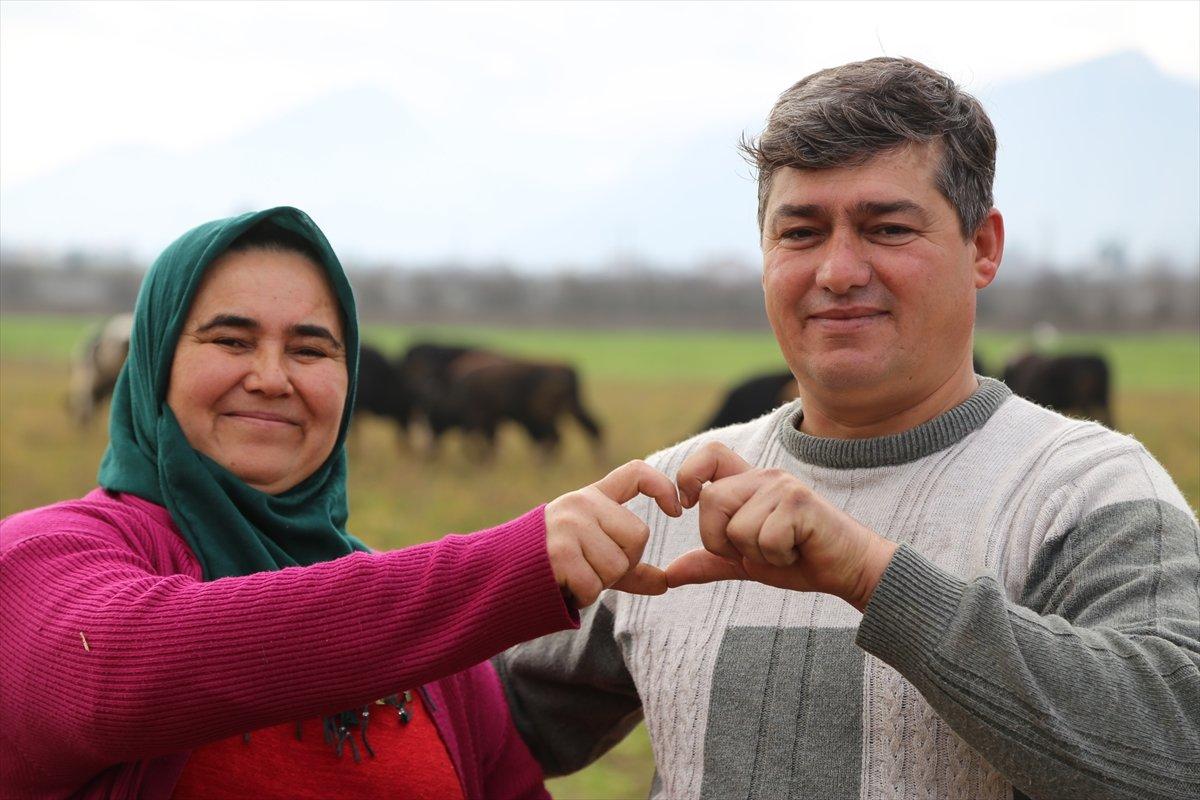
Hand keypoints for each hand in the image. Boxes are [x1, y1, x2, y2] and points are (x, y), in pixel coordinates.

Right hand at [545, 459, 682, 607]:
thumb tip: (666, 583)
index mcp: (592, 497)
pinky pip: (594, 584)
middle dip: (622, 562)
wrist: (496, 571)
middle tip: (590, 566)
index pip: (636, 473)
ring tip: (573, 574)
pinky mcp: (559, 551)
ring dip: (600, 582)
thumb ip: (627, 564)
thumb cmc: (551, 563)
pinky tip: (563, 585)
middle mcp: (581, 504)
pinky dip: (583, 595)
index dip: (663, 487)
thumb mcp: (592, 554)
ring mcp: (569, 525)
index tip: (677, 509)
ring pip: (618, 564)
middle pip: (638, 535)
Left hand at [665, 442, 896, 610]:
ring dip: (756, 554)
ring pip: (736, 527)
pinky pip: (764, 540)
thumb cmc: (800, 561)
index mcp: (750, 483)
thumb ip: (711, 562)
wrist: (850, 571)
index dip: (689, 475)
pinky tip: (798, 552)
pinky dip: (777, 559)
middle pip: (710, 500)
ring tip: (783, 550)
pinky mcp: (799, 503)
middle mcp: (765, 477)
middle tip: (754, 550)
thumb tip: (669, 574)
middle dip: (721, 540)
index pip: (710, 454)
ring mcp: (783, 487)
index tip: (686, 505)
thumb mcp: (747, 562)